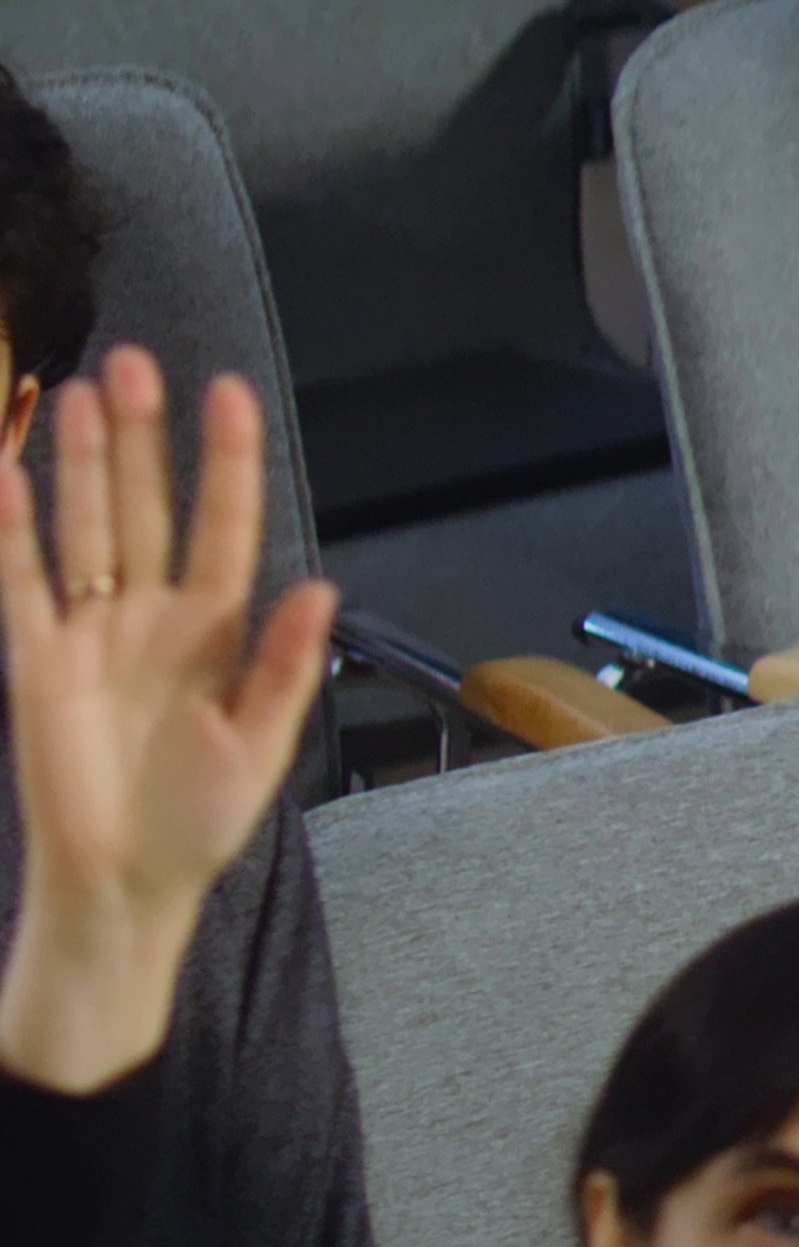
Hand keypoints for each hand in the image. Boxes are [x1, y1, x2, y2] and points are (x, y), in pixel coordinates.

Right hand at [0, 352, 337, 1094]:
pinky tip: (5, 473)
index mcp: (217, 631)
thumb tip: (319, 585)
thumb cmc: (201, 819)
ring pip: (85, 528)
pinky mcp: (35, 660)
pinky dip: (11, 531)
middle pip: (145, 508)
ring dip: (80, 464)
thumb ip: (284, 664)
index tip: (226, 394)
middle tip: (135, 365)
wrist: (127, 880)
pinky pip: (18, 582)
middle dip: (140, 441)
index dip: (224, 463)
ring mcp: (89, 631)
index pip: (224, 526)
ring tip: (82, 392)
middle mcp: (152, 617)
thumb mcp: (260, 744)